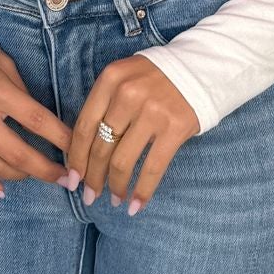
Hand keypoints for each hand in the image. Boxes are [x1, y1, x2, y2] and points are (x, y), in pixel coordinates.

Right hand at [0, 47, 74, 196]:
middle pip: (17, 154)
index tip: (77, 152)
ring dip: (20, 177)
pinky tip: (0, 190)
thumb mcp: (3, 62)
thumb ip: (21, 92)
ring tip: (34, 175)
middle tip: (65, 179)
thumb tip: (40, 123)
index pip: (36, 120)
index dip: (61, 139)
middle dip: (47, 170)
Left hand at [66, 55, 200, 212]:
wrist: (201, 67)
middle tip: (90, 196)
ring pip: (123, 161)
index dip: (76, 158)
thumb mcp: (125, 78)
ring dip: (115, 187)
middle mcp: (128, 94)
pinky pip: (152, 168)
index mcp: (110, 79)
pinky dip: (142, 191)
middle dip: (93, 178)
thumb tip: (83, 152)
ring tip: (114, 199)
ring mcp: (152, 111)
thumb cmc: (156, 78)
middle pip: (101, 147)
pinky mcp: (175, 128)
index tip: (72, 179)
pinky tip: (136, 205)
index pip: (84, 127)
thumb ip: (105, 104)